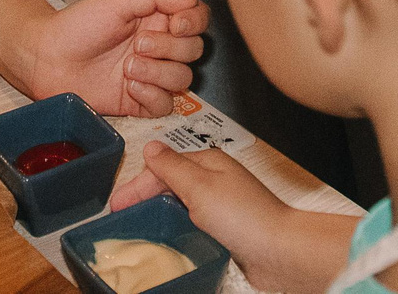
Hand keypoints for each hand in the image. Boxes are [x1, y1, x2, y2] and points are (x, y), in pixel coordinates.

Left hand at [23, 0, 207, 116]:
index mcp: (156, 19)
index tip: (176, 24)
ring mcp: (151, 76)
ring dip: (158, 72)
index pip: (197, 19)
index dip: (194, 22)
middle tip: (137, 44)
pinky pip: (166, 105)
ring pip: (183, 79)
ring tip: (127, 67)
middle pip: (194, 50)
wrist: (47, 58)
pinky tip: (128, 86)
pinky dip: (151, 95)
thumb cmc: (77, 26)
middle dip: (169, 48)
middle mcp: (158, 47)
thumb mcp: (117, 1)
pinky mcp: (140, 102)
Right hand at [110, 143, 355, 293]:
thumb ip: (172, 167)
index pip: (163, 167)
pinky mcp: (224, 228)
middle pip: (169, 184)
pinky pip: (191, 224)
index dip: (137, 184)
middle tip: (122, 215)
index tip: (118, 203)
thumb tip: (151, 147)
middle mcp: (214, 180)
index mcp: (208, 162)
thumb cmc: (245, 217)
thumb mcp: (200, 187)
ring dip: (158, 212)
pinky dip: (175, 228)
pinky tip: (168, 238)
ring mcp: (220, 205)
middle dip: (144, 197)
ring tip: (139, 227)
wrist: (279, 251)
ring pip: (179, 204)